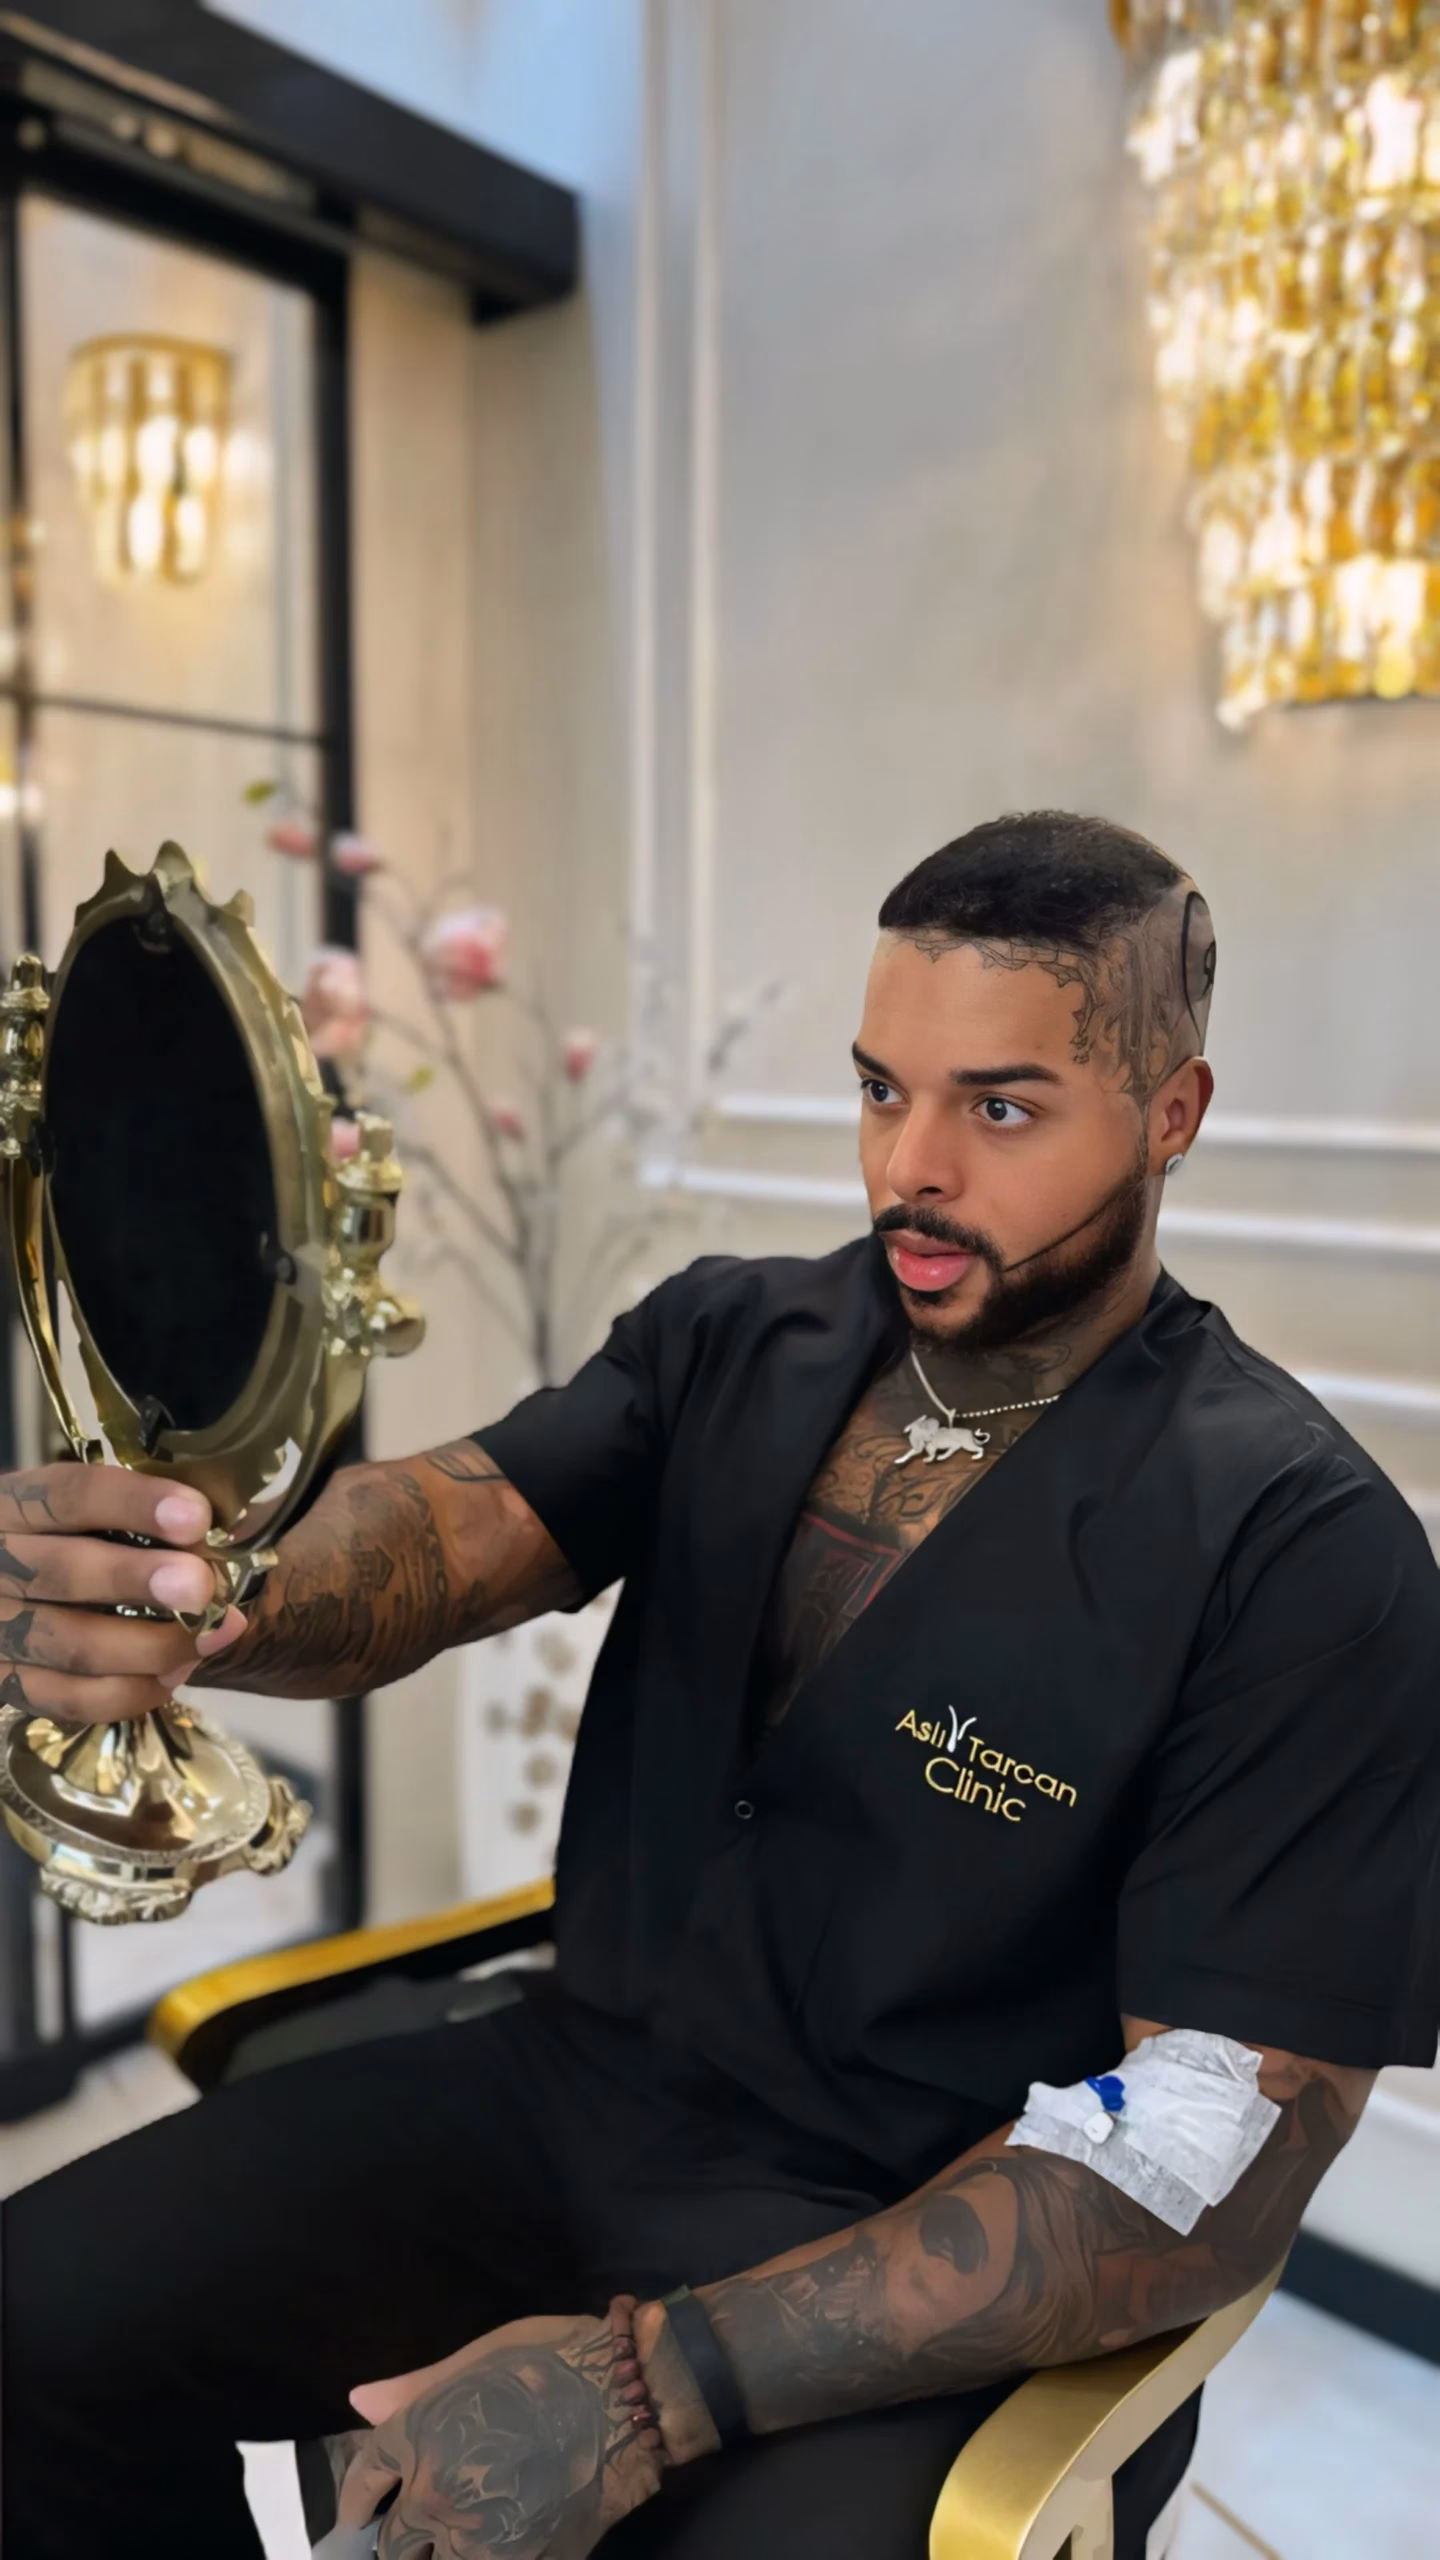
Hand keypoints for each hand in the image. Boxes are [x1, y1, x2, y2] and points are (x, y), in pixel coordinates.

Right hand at [0, 1462, 244, 1723]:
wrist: (12, 1597)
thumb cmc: (72, 1542)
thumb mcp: (88, 1513)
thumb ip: (145, 1516)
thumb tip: (232, 1529)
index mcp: (15, 1507)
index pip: (68, 1495)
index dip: (133, 1504)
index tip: (196, 1516)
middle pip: (64, 1572)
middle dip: (139, 1580)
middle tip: (202, 1587)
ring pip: (72, 1645)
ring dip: (150, 1645)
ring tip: (211, 1635)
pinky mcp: (6, 1684)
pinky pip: (69, 1700)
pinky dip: (129, 1692)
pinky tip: (175, 1675)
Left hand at [338, 2311, 663, 2557]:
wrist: (623, 2399)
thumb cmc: (551, 2363)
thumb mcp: (479, 2358)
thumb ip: (416, 2388)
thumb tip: (359, 2403)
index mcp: (417, 2437)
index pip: (364, 2482)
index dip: (355, 2502)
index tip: (356, 2515)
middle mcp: (434, 2496)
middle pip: (392, 2543)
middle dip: (399, 2541)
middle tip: (413, 2536)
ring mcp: (475, 2541)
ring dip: (439, 2556)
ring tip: (457, 2543)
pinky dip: (482, 2559)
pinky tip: (497, 2546)